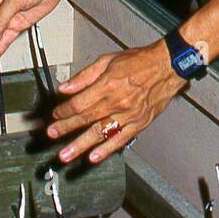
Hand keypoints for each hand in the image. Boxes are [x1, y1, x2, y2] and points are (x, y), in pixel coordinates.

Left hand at [46, 40, 183, 163]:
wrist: (166, 67)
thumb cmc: (138, 62)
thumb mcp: (107, 60)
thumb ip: (84, 76)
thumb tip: (65, 87)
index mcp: (108, 85)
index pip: (79, 103)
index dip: (63, 111)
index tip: (55, 115)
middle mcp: (117, 102)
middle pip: (85, 119)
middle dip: (65, 129)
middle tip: (52, 136)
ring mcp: (128, 115)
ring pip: (100, 133)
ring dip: (80, 145)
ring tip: (66, 155)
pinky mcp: (139, 123)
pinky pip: (120, 139)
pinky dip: (106, 150)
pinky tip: (94, 157)